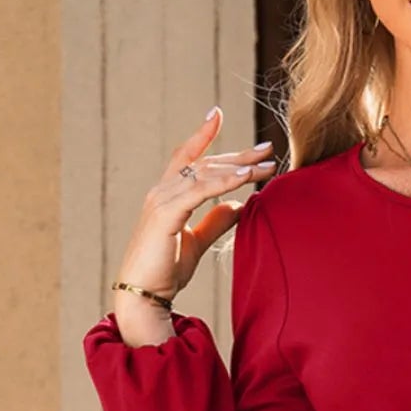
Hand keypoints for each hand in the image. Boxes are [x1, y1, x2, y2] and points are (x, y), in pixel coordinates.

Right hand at [112, 104, 277, 304]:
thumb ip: (215, 221)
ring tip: (266, 165)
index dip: (203, 135)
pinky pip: (200, 191)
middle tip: (267, 149)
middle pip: (204, 162)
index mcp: (167, 195)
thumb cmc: (166, 271)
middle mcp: (162, 190)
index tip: (218, 114)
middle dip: (238, 154)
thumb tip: (238, 203)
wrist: (144, 296)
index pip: (188, 157)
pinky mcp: (165, 214)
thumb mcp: (198, 241)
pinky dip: (223, 182)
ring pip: (204, 173)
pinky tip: (244, 178)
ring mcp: (161, 199)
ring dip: (238, 167)